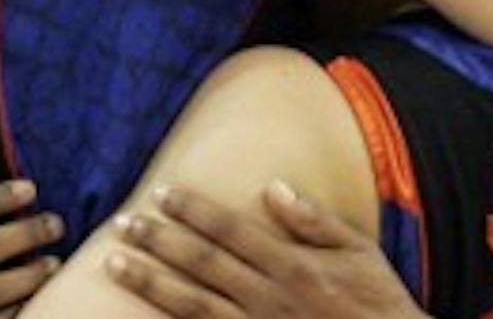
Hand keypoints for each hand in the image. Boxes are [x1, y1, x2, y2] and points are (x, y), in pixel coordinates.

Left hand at [107, 182, 425, 317]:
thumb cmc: (378, 302)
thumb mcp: (359, 251)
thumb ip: (314, 220)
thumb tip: (272, 186)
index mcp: (293, 266)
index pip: (230, 230)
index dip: (192, 210)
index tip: (162, 193)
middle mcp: (268, 298)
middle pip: (202, 264)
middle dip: (158, 242)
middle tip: (122, 223)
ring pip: (191, 305)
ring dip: (150, 283)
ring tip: (114, 265)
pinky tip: (141, 315)